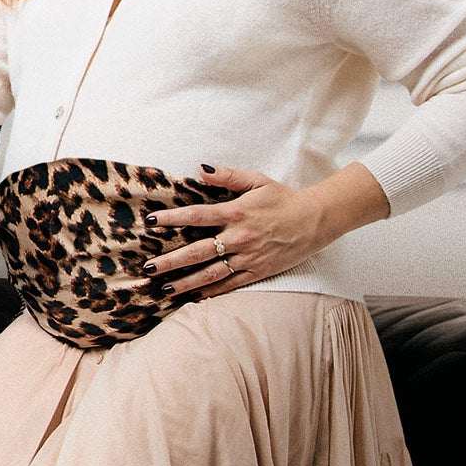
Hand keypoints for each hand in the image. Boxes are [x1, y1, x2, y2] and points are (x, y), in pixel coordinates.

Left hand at [142, 162, 386, 298]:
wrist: (316, 220)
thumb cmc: (284, 198)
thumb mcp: (257, 181)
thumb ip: (228, 176)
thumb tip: (201, 169)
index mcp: (236, 213)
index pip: (197, 215)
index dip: (172, 219)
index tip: (151, 222)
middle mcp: (239, 238)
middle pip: (198, 251)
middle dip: (170, 261)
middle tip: (148, 269)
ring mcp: (248, 258)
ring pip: (211, 273)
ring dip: (186, 282)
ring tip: (164, 289)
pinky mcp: (258, 271)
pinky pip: (230, 284)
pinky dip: (212, 291)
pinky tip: (195, 296)